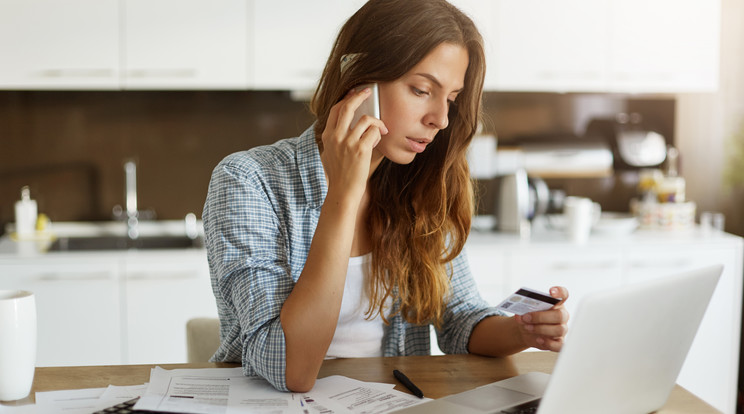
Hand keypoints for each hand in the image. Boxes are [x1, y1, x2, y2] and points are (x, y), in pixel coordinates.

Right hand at [320, 87, 387, 201]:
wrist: (342, 191)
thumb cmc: (341, 175)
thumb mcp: (332, 153)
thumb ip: (338, 138)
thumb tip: (355, 123)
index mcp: (327, 136)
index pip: (335, 110)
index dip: (346, 98)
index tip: (354, 93)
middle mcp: (335, 136)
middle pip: (347, 107)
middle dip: (359, 95)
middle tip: (368, 91)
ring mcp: (347, 142)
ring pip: (366, 119)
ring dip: (376, 123)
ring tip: (380, 131)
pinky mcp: (360, 149)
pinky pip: (374, 131)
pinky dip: (379, 134)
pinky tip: (378, 140)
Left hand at [514, 286, 568, 351]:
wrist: (525, 329)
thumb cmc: (528, 316)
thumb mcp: (525, 310)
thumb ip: (524, 309)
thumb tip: (520, 315)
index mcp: (556, 303)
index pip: (563, 294)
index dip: (559, 292)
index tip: (551, 292)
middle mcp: (562, 315)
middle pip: (559, 315)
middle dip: (541, 317)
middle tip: (526, 317)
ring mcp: (562, 329)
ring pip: (559, 329)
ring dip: (541, 329)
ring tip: (527, 327)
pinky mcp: (559, 342)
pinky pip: (559, 345)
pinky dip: (548, 343)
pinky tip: (539, 339)